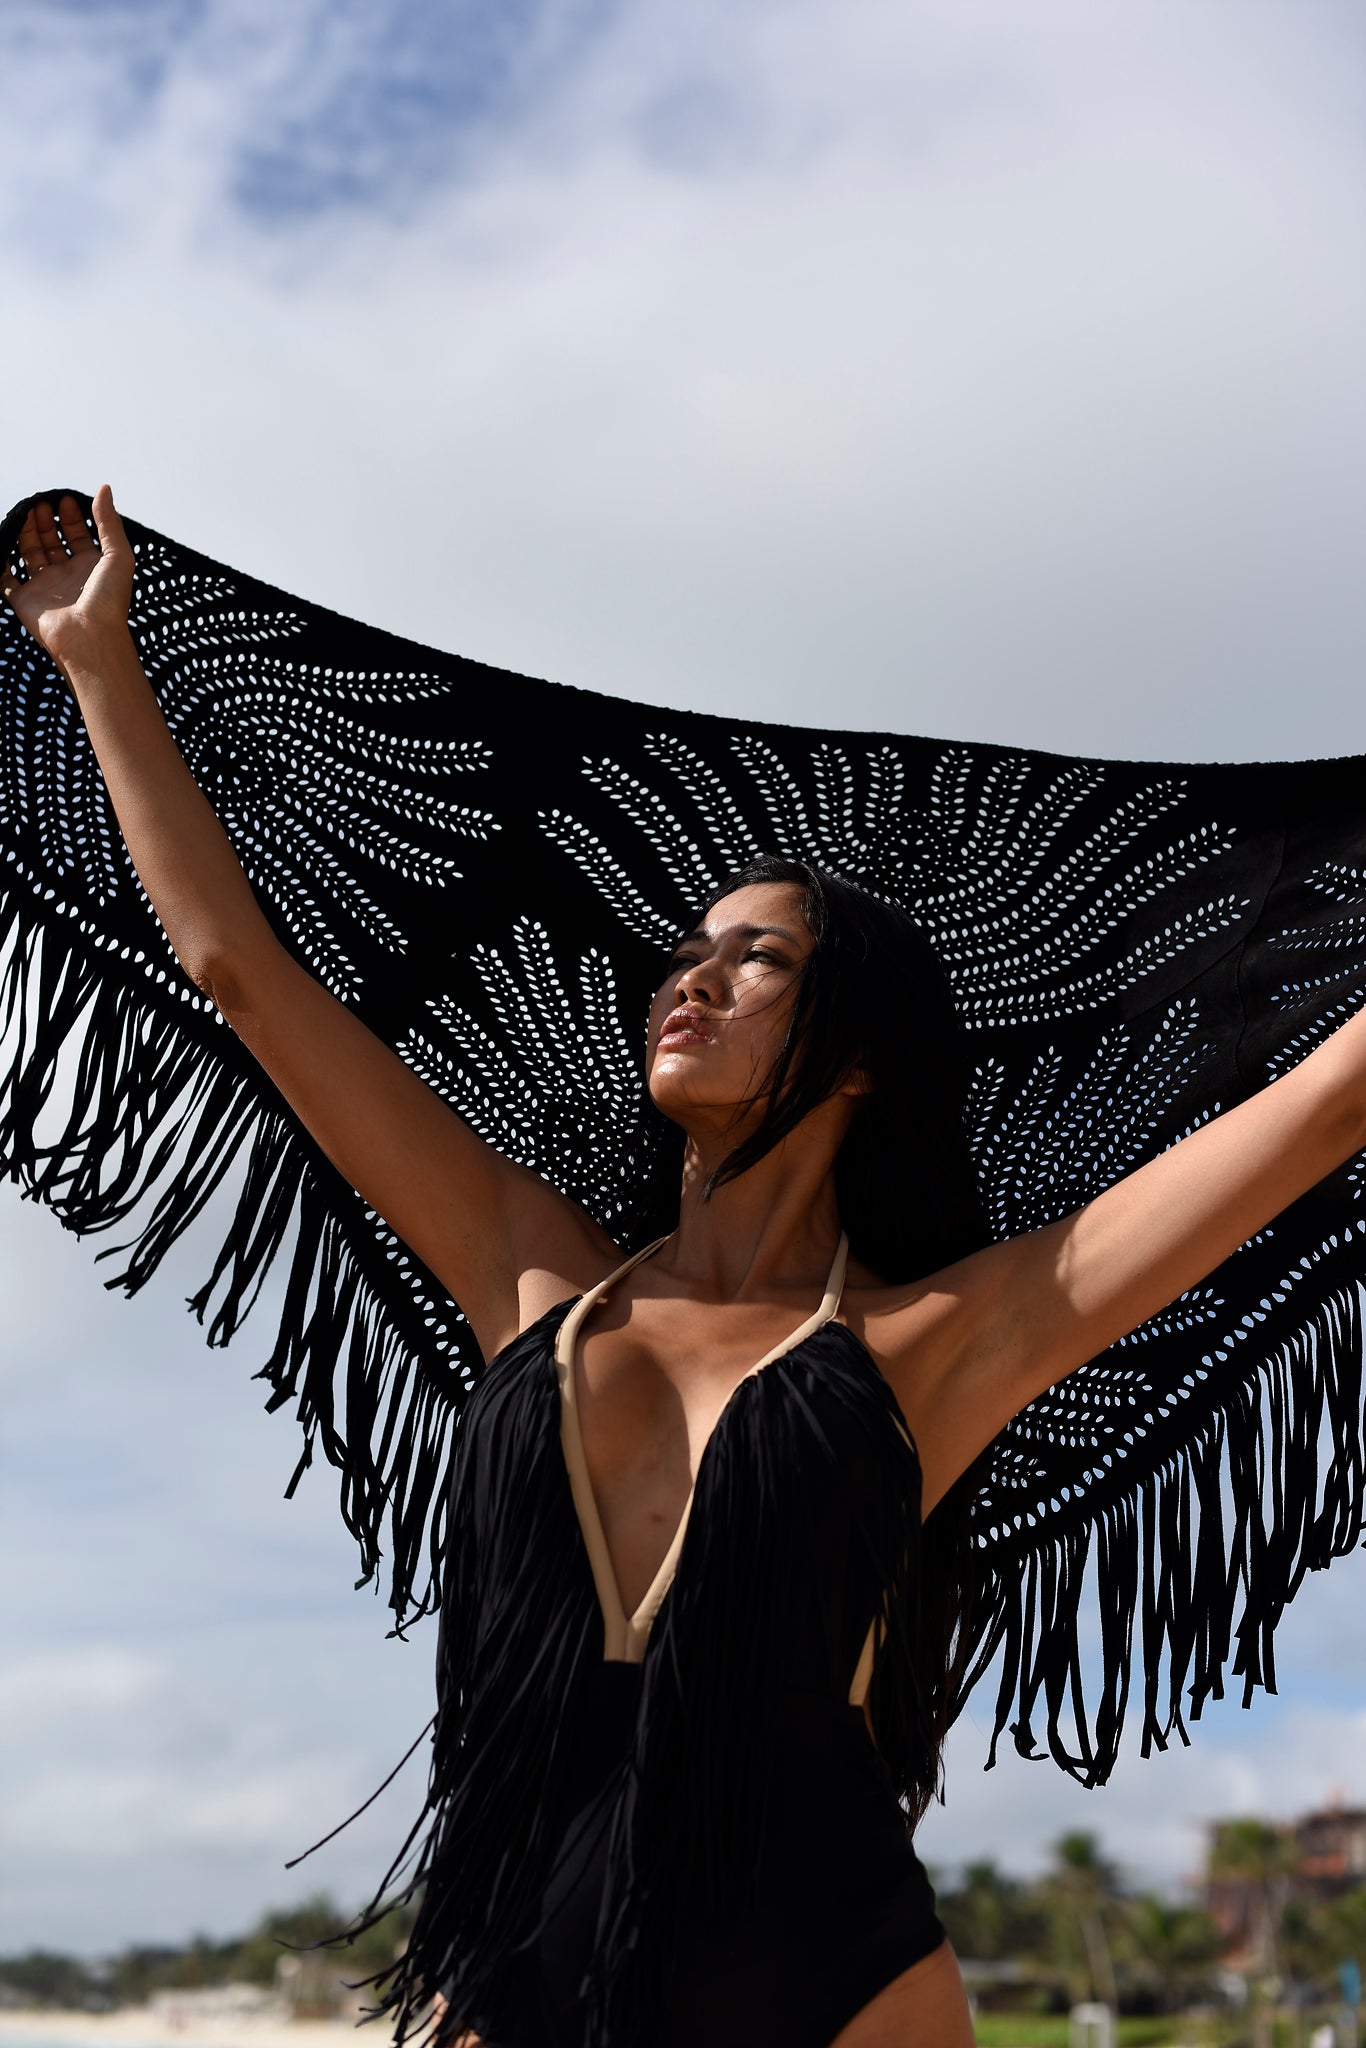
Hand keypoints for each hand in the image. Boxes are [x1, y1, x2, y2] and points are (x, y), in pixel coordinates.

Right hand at [0, 485, 135, 679]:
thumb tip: (104, 488)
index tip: (65, 499)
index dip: (73, 517)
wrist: (90, 637)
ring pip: (30, 553)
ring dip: (27, 532)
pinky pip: (6, 579)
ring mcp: (45, 588)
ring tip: (27, 512)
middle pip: (53, 542)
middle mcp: (68, 576)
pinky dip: (2, 563)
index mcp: (91, 568)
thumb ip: (109, 522)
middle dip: (47, 521)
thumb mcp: (118, 555)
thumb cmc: (109, 599)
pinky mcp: (24, 600)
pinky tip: (4, 541)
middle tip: (42, 503)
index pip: (79, 536)